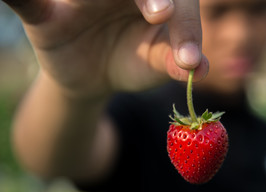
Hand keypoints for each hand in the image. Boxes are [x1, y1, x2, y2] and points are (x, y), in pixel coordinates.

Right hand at [3, 0, 208, 98]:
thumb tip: (199, 70)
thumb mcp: (155, 65)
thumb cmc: (132, 62)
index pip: (176, 1)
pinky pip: (31, 3)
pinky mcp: (46, 14)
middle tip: (162, 14)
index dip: (185, 25)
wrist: (94, 76)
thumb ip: (174, 63)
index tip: (188, 59)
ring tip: (138, 9)